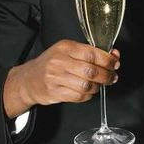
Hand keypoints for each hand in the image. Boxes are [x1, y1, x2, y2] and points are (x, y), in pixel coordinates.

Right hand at [3, 40, 119, 117]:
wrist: (28, 79)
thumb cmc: (51, 63)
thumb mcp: (67, 51)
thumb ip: (90, 52)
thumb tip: (114, 55)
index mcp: (65, 47)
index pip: (92, 54)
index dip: (108, 60)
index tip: (115, 63)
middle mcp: (59, 61)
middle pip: (91, 71)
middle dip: (107, 75)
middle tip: (112, 77)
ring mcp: (56, 78)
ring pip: (86, 85)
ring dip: (98, 86)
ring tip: (99, 84)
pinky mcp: (55, 92)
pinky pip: (79, 96)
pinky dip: (88, 95)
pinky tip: (88, 91)